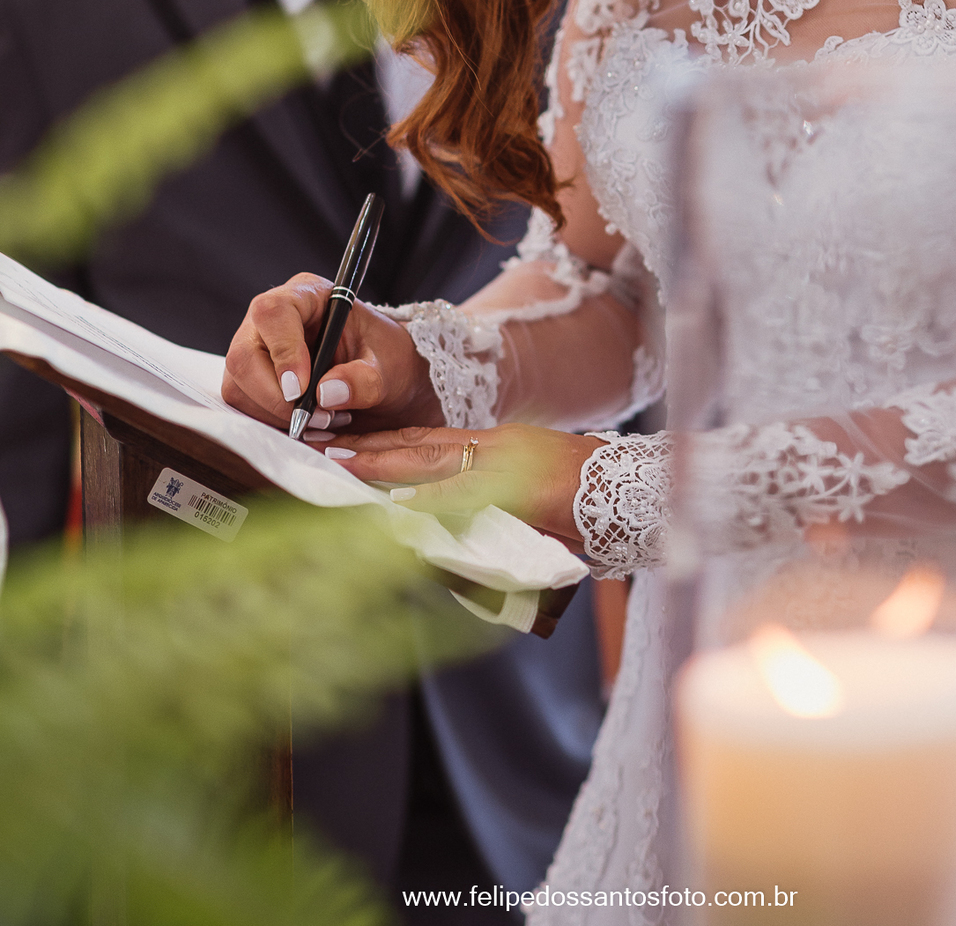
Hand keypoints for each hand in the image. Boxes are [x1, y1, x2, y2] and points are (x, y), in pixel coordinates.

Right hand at [221, 271, 441, 431]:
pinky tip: (306, 425)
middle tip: (315, 418)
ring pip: (238, 387)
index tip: (301, 388)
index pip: (273, 313)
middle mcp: (271, 321)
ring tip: (322, 420)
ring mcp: (255, 351)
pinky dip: (271, 424)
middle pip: (243, 356)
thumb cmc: (385, 358)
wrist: (383, 377)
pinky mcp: (250, 381)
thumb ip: (364, 378)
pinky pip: (243, 407)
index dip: (282, 351)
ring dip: (276, 415)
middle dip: (275, 396)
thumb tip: (326, 393)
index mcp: (307, 296)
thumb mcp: (389, 365)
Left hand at [315, 422, 598, 552]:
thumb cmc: (583, 495)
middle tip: (321, 448)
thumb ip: (488, 495)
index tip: (341, 443)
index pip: (427, 440)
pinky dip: (429, 503)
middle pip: (419, 444)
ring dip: (383, 468)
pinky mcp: (517, 489)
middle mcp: (493, 447)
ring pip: (431, 463)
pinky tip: (397, 508)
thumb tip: (438, 520)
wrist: (630, 490)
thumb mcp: (529, 486)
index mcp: (494, 444)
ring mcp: (504, 466)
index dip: (383, 441)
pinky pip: (465, 496)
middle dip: (368, 448)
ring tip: (341, 469)